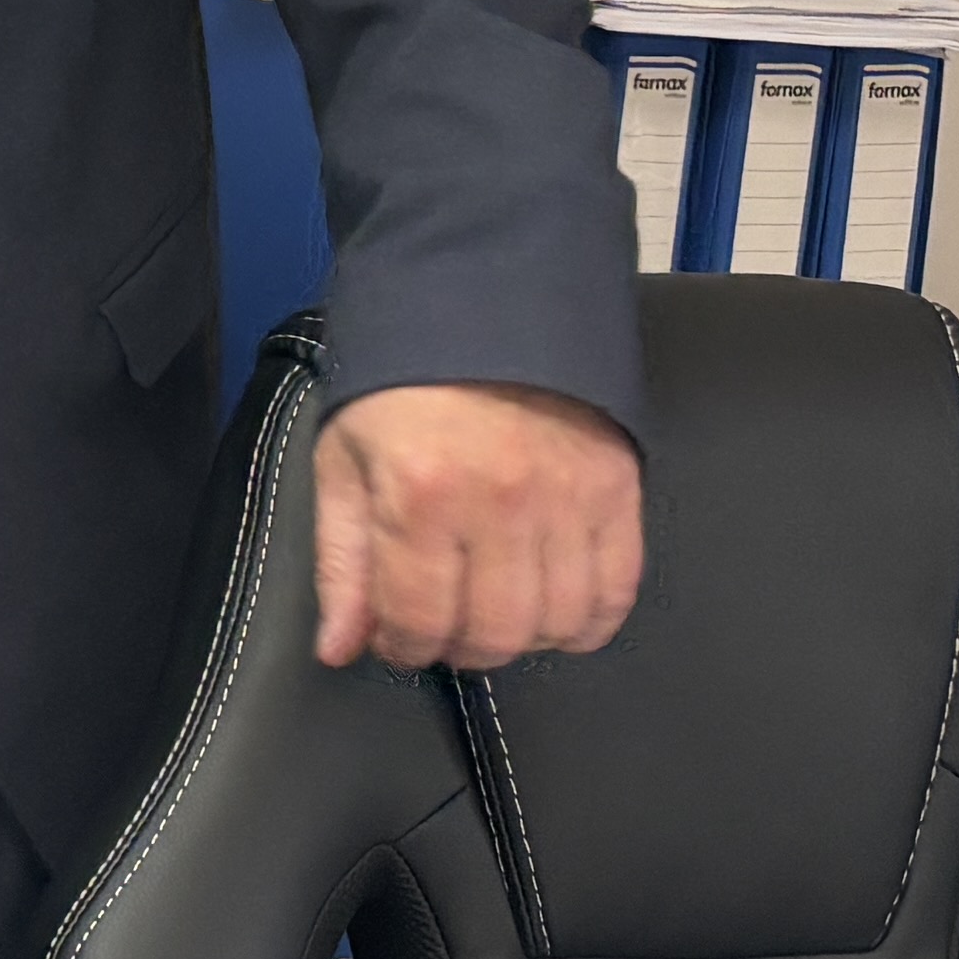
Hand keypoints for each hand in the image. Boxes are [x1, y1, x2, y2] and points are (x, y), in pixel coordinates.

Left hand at [311, 384, 640, 673]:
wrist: (479, 308)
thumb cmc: (399, 389)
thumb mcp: (345, 464)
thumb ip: (343, 564)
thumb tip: (341, 649)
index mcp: (422, 494)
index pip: (421, 619)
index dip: (405, 647)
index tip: (400, 641)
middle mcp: (502, 501)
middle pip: (496, 632)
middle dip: (461, 647)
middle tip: (447, 628)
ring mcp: (568, 497)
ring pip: (559, 622)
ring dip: (524, 639)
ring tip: (497, 614)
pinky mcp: (617, 490)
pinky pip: (617, 590)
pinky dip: (588, 620)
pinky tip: (556, 612)